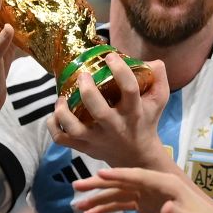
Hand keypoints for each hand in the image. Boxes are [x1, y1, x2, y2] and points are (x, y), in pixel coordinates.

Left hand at [47, 55, 169, 167]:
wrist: (136, 156)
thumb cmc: (145, 121)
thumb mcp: (158, 101)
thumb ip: (158, 79)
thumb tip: (151, 61)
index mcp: (133, 112)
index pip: (130, 89)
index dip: (120, 70)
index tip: (109, 57)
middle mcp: (115, 126)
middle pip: (99, 111)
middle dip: (88, 91)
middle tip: (83, 75)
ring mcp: (97, 139)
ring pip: (75, 128)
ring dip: (64, 112)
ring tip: (62, 98)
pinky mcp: (84, 147)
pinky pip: (62, 140)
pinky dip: (53, 127)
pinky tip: (54, 114)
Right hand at [72, 167, 212, 212]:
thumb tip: (165, 208)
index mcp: (168, 185)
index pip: (139, 176)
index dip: (119, 175)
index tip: (99, 174)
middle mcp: (157, 186)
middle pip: (124, 182)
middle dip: (99, 185)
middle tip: (77, 187)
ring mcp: (151, 196)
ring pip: (120, 194)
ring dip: (99, 199)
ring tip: (78, 207)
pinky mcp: (148, 206)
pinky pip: (123, 204)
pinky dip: (108, 208)